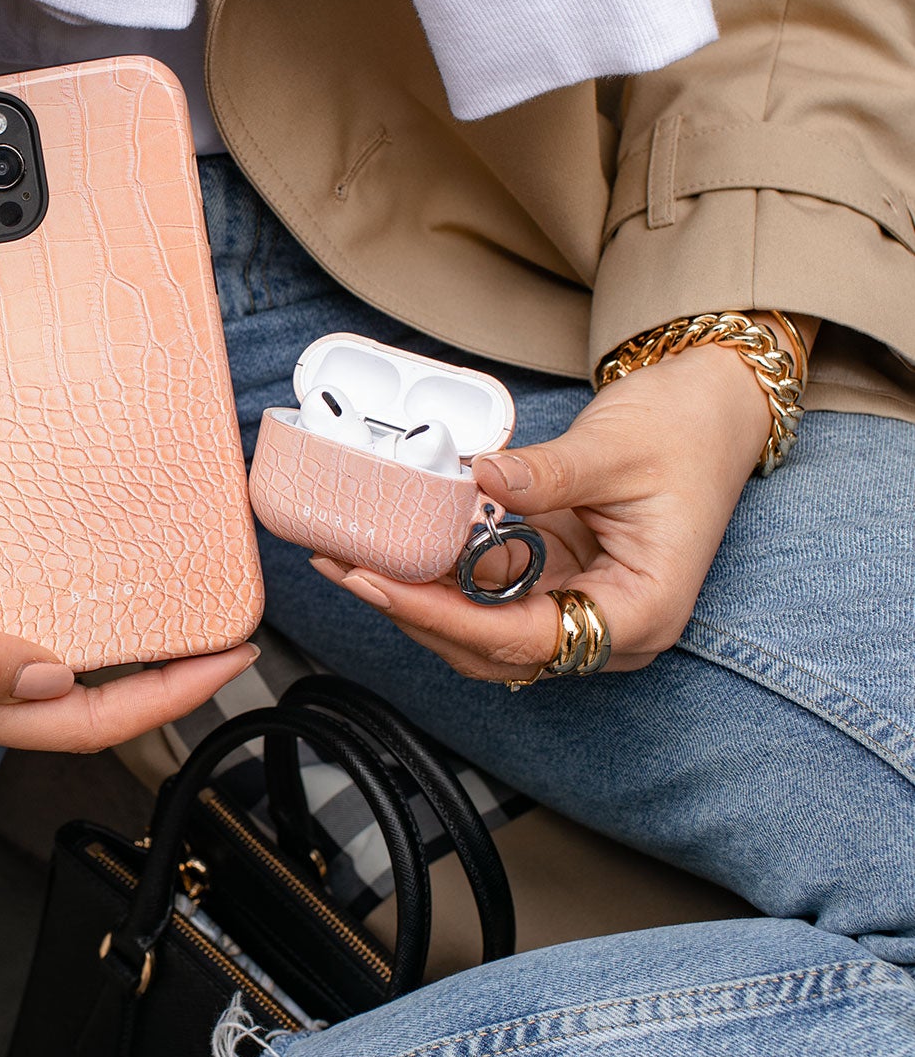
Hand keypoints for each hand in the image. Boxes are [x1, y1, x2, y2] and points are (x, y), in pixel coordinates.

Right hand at [0, 411, 256, 747]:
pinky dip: (84, 576)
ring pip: (68, 639)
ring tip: (189, 593)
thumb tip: (49, 680)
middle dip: (162, 670)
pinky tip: (120, 553)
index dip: (160, 702)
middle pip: (86, 690)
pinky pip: (40, 585)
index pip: (76, 721)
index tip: (222, 667)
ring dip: (127, 625)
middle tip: (225, 630)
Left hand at [309, 341, 774, 680]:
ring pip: (480, 627)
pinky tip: (392, 542)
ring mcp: (579, 604)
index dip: (442, 618)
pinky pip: (486, 591)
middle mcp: (608, 626)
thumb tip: (478, 479)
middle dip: (411, 610)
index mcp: (639, 612)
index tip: (381, 585)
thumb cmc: (685, 431)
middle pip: (490, 646)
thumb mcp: (615, 448)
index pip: (523, 639)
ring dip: (416, 595)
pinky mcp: (556, 579)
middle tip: (344, 566)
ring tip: (349, 553)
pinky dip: (439, 571)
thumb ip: (547, 475)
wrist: (712, 409)